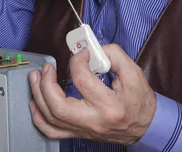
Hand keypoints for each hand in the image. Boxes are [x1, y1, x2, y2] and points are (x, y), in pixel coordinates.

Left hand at [28, 44, 156, 144]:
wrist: (147, 126)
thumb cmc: (139, 101)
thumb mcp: (134, 73)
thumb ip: (113, 55)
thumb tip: (93, 48)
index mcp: (110, 106)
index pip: (82, 80)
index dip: (77, 60)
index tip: (81, 52)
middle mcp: (94, 121)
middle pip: (59, 106)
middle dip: (46, 83)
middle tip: (47, 68)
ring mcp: (84, 130)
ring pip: (51, 118)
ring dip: (37, 95)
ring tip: (35, 77)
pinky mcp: (79, 133)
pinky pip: (52, 131)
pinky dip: (39, 117)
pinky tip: (34, 102)